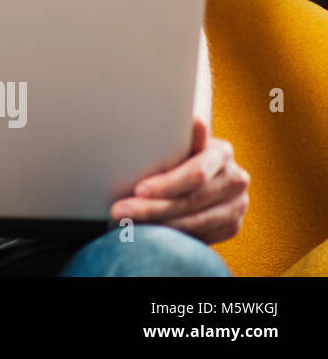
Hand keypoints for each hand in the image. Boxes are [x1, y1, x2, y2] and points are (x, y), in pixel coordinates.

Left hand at [110, 117, 249, 244]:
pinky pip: (202, 237)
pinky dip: (173, 235)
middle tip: (119, 211)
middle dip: (153, 208)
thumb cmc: (173, 153)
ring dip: (158, 224)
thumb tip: (196, 121)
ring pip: (196, 222)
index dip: (166, 184)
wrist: (191, 175)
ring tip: (126, 223)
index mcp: (221, 152)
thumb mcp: (174, 142)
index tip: (138, 189)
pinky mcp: (232, 225)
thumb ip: (180, 137)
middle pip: (193, 200)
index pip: (196, 174)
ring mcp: (237, 204)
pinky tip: (148, 232)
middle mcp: (235, 178)